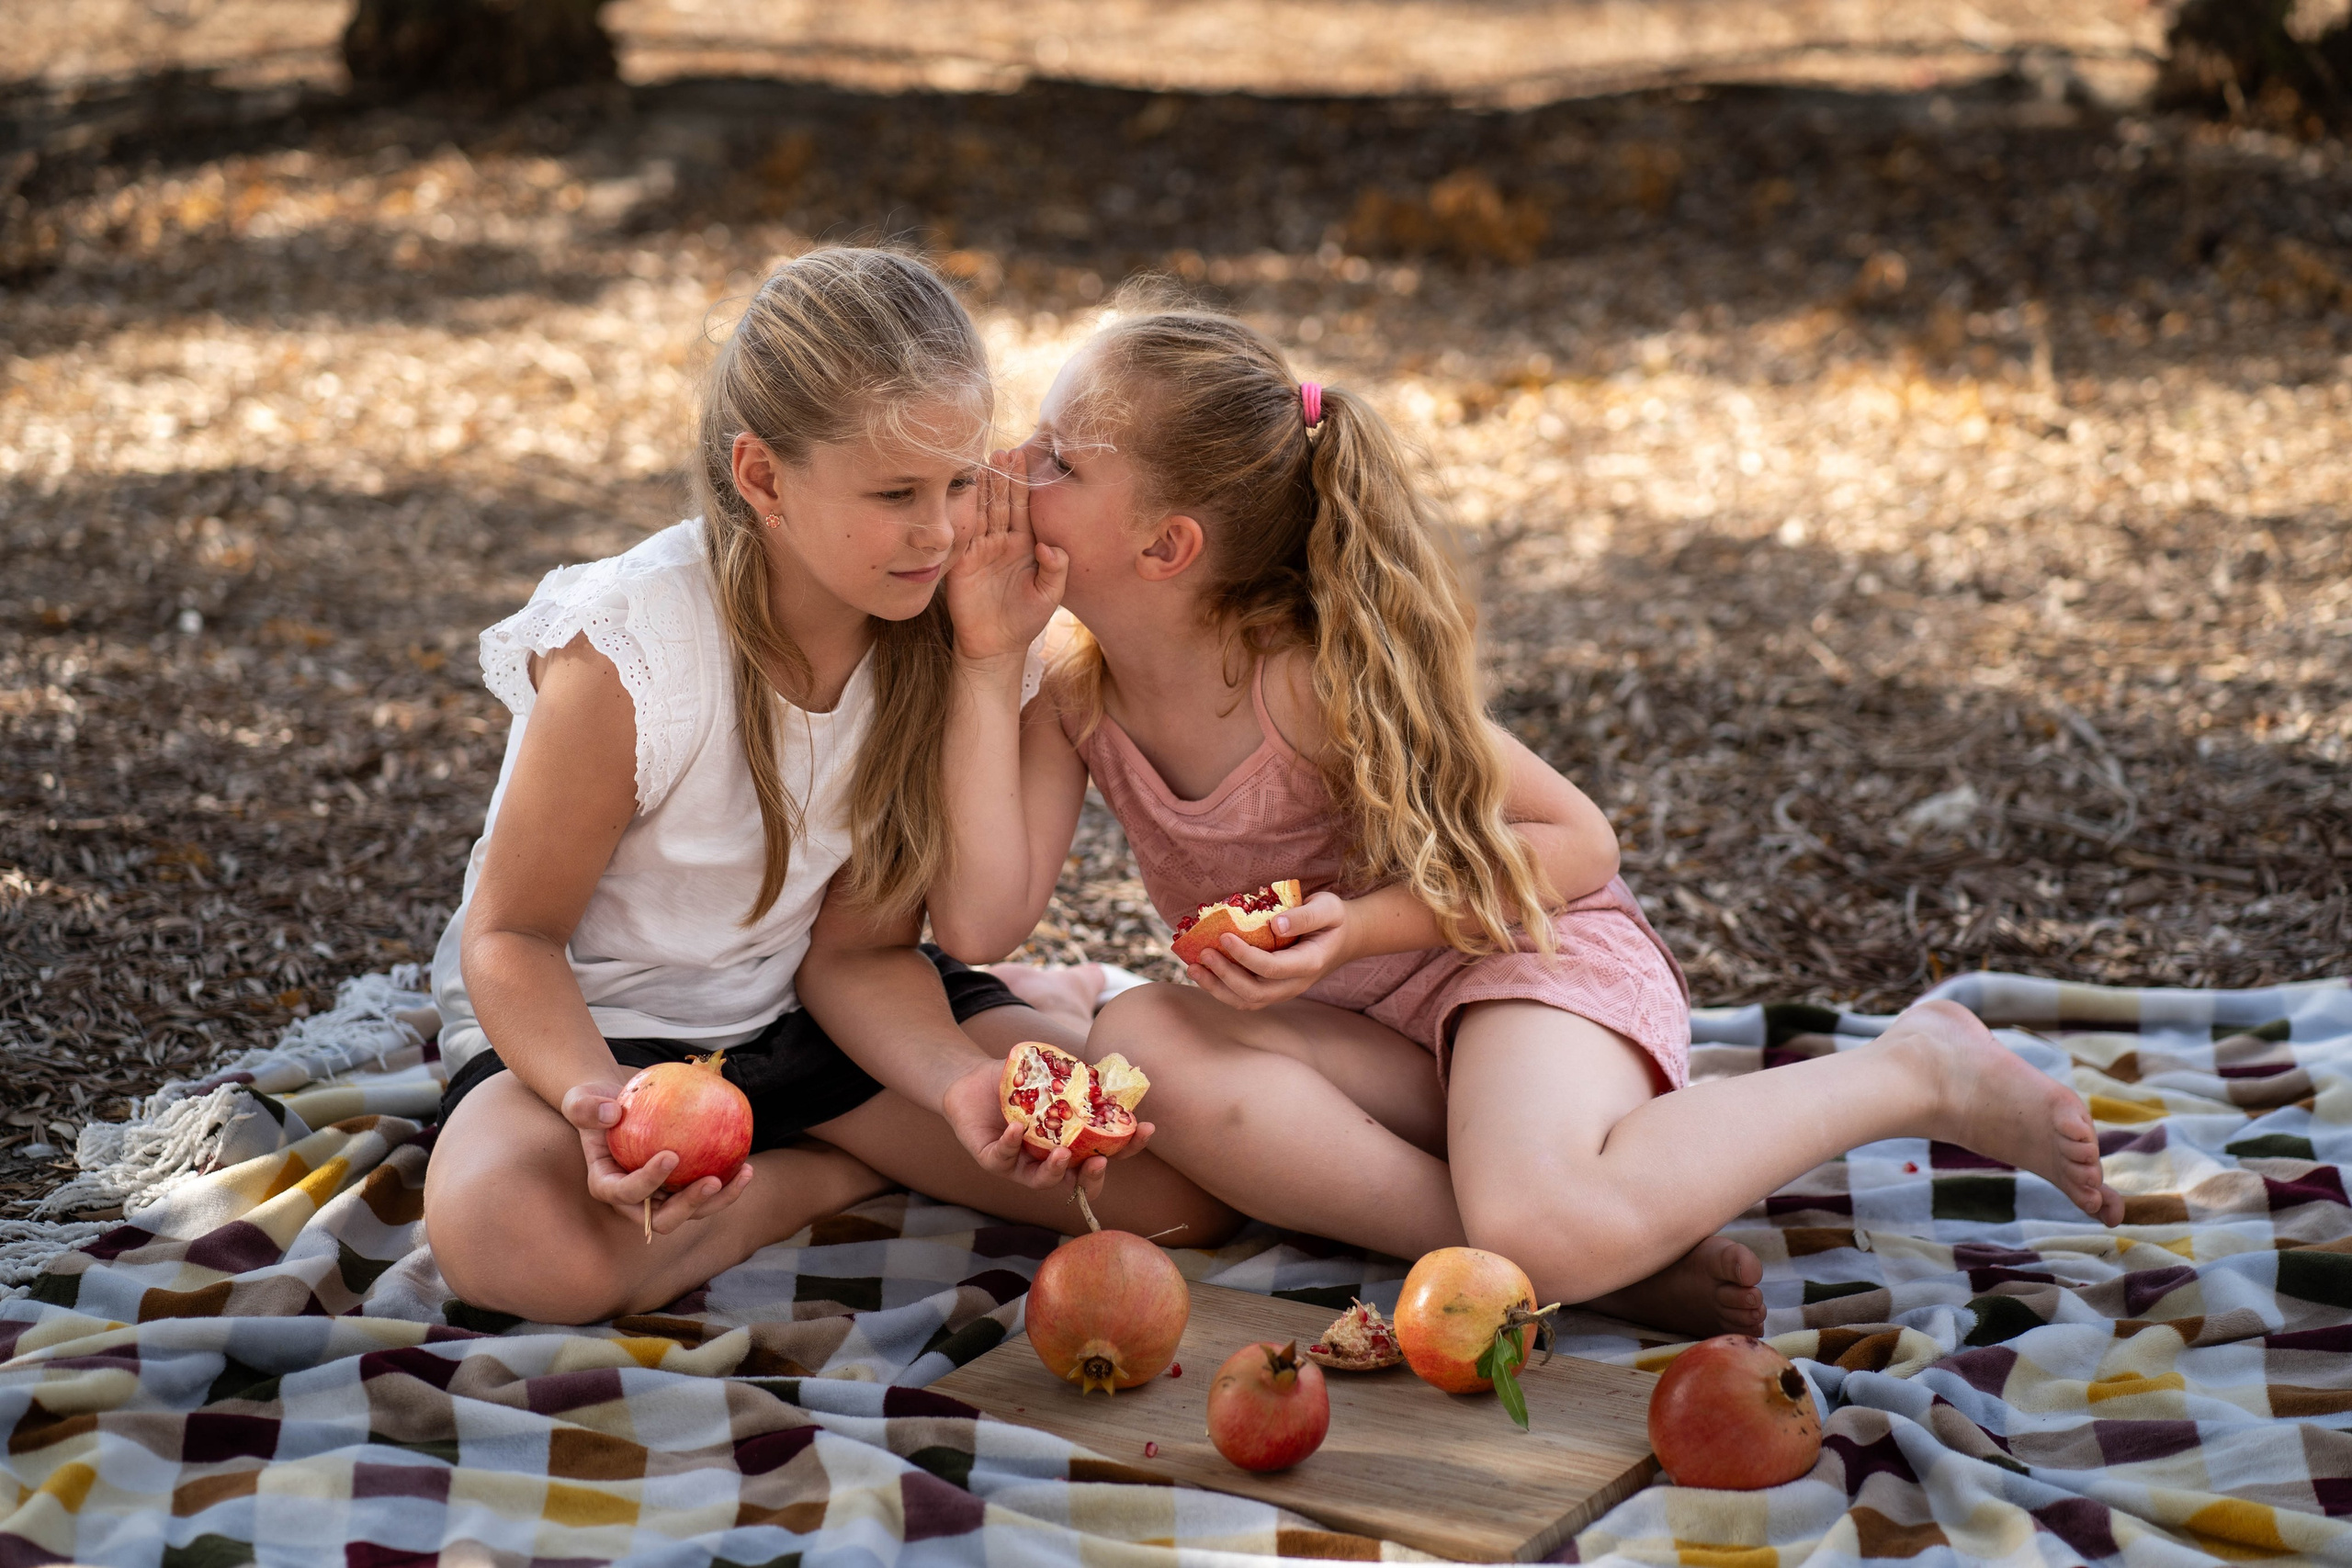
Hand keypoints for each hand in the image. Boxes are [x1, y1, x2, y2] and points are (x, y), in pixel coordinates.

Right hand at [562, 1081, 753, 1236]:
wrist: (614, 1108)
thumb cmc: (595, 1103)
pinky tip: (746, 1165)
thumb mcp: (581, 1099)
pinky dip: (727, 1185)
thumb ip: (587, 1108)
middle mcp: (634, 1202)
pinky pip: (705, 1193)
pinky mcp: (679, 1189)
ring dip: (719, 1200)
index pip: (626, 1193)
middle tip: (712, 1180)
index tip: (670, 1155)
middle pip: (663, 1219)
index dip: (647, 1182)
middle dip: (688, 1206)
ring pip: (691, 1213)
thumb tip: (612, 1113)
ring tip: (744, 1174)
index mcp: (606, 1185)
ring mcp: (659, 1198)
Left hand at [939, 1057, 1155, 1203]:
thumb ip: (1076, 1077)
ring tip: (1061, 1153)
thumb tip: (1108, 1070)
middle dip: (1094, 1177)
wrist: (971, 1079)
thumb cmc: (1016, 1081)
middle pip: (1078, 1181)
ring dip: (1054, 1170)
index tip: (1146, 1128)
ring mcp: (1020, 1163)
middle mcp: (1048, 1160)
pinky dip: (1010, 1144)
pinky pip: (1003, 1158)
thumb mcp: (1050, 1074)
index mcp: (1070, 1143)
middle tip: (1101, 1161)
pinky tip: (1017, 1128)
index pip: (1106, 1151)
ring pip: (1041, 1181)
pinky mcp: (992, 1159)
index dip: (1128, 1146)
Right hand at [946, 447, 1067, 665]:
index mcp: (1023, 544)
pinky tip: (957, 493)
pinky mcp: (960, 563)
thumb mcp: (1049, 595)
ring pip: (979, 512)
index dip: (1020, 482)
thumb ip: (1056, 569)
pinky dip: (960, 514)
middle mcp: (1000, 541)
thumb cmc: (1026, 621)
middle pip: (999, 502)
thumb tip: (1049, 547)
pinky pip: (961, 535)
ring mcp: (978, 550)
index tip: (1021, 456)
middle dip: (999, 476)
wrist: (996, 646)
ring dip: (978, 488)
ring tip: (978, 461)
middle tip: (999, 450)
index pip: (1022, 506)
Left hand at [1187, 890, 1352, 1010]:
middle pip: (1255, 992)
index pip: (1271, 968)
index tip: (1224, 935)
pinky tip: (1204, 973)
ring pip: (1247, 1001)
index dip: (1245, 956)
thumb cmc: (1333, 919)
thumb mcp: (1328, 908)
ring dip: (1217, 988)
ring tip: (1193, 968)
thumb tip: (1276, 924)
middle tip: (1202, 953)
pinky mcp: (1273, 989)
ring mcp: (1284, 991)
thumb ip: (1305, 916)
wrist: (1344, 939)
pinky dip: (1221, 989)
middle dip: (1225, 976)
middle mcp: (1295, 984)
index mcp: (1309, 963)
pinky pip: (1245, 998)